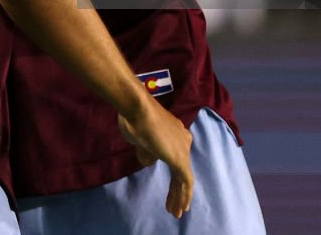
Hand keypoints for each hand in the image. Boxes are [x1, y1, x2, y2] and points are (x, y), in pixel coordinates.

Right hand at [118, 104, 193, 218]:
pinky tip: (179, 207)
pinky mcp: (180, 159)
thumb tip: (150, 161)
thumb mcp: (139, 139)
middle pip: (181, 169)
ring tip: (176, 211)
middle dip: (177, 189)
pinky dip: (183, 196)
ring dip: (179, 196)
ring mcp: (183, 149)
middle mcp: (183, 140)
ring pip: (184, 178)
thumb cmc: (134, 120)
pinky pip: (185, 182)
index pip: (175, 157)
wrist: (137, 109)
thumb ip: (147, 152)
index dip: (172, 173)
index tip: (169, 187)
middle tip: (173, 205)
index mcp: (175, 132)